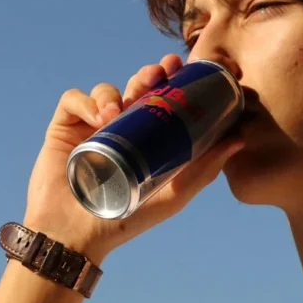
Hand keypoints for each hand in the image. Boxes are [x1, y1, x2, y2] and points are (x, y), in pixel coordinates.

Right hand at [23, 53, 244, 261]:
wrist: (79, 235)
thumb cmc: (127, 219)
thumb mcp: (174, 195)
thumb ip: (204, 169)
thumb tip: (239, 138)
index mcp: (144, 137)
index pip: (158, 99)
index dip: (168, 77)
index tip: (179, 66)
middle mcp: (119, 128)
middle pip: (133, 87)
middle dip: (147, 75)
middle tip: (157, 75)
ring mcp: (90, 127)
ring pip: (105, 91)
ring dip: (114, 92)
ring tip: (118, 112)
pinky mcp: (63, 129)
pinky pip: (74, 100)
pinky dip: (86, 102)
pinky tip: (99, 118)